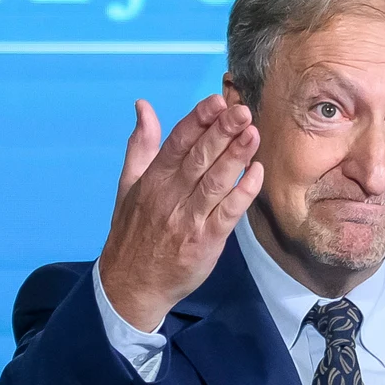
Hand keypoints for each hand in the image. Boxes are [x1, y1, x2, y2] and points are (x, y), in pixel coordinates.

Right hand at [95, 95, 263, 331]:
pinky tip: (257, 173)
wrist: (131, 284)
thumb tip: (144, 106)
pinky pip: (228, 212)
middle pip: (199, 158)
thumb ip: (141, 145)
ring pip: (216, 182)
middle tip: (243, 110)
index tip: (218, 101)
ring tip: (253, 133)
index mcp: (152, 179)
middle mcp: (170, 195)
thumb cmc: (132, 231)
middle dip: (222, 132)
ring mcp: (189, 218)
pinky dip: (243, 192)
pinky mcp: (206, 240)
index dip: (199, 120)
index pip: (177, 142)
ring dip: (236, 156)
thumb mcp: (128, 184)